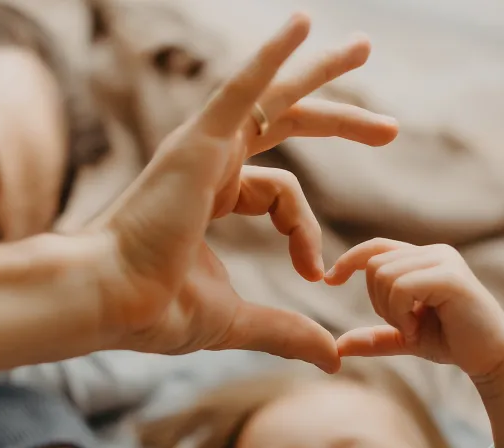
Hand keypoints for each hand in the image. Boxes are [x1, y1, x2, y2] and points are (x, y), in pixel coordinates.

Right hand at [83, 14, 397, 372]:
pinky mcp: (198, 142)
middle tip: (390, 127)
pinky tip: (304, 25)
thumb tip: (333, 357)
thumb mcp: (240, 320)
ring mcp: (203, 148)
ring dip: (318, 72)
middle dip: (337, 120)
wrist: (113, 302)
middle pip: (284, 125)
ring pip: (272, 97)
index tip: (315, 273)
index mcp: (214, 196)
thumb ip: (288, 331)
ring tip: (363, 46)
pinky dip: (271, 56)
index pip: (281, 195)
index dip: (305, 233)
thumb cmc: (157, 310)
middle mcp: (210, 163)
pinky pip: (241, 88)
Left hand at [325, 239, 503, 381]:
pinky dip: (400, 313)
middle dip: (377, 302)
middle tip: (403, 326)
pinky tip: (417, 329)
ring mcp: (444, 261)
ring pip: (384, 275)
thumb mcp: (405, 338)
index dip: (348, 260)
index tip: (330, 280)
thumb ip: (375, 338)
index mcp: (423, 259)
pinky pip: (401, 286)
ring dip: (390, 310)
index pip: (376, 247)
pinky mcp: (451, 277)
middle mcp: (434, 252)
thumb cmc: (453, 343)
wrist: (491, 359)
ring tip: (413, 327)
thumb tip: (337, 347)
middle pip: (374, 265)